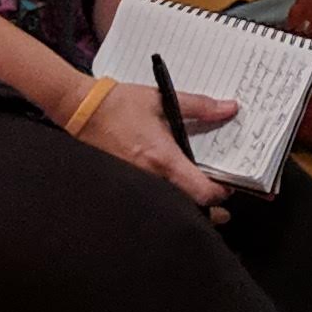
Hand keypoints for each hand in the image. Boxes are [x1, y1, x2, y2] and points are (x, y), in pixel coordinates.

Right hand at [76, 82, 237, 212]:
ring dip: (190, 209)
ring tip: (201, 201)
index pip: (203, 193)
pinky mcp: (128, 187)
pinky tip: (176, 193)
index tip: (228, 186)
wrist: (82, 110)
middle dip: (210, 212)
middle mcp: (152, 179)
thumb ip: (200, 106)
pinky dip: (171, 203)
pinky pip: (155, 202)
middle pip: (191, 211)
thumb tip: (230, 108)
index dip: (221, 194)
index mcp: (164, 159)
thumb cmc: (119, 105)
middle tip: (221, 206)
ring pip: (173, 210)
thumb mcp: (163, 100)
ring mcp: (138, 186)